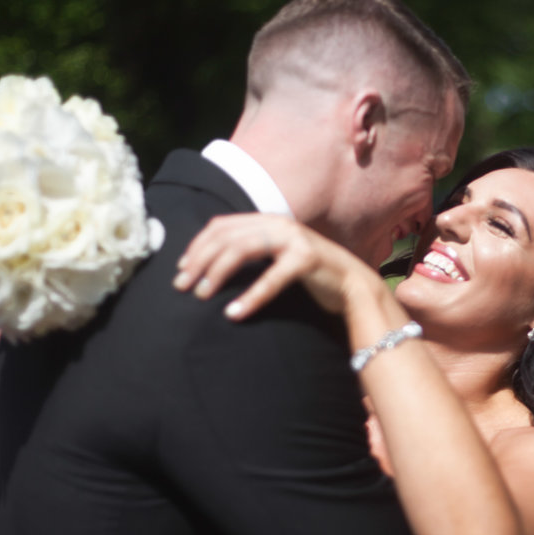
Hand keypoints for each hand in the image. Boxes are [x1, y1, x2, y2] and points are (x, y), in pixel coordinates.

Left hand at [173, 213, 372, 319]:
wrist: (353, 284)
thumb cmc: (310, 275)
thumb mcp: (276, 256)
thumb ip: (252, 252)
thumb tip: (211, 263)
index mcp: (268, 220)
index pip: (221, 225)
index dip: (197, 246)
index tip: (180, 268)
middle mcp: (278, 223)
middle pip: (226, 236)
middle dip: (199, 261)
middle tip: (182, 286)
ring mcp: (293, 239)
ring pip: (242, 249)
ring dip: (217, 273)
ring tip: (201, 295)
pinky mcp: (306, 259)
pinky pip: (271, 278)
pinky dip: (251, 297)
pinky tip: (234, 314)